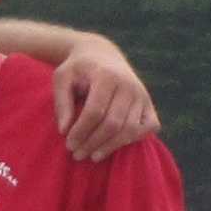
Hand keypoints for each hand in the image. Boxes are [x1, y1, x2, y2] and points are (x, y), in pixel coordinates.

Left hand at [50, 36, 157, 161]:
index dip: (80, 132)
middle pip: (113, 124)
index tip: (68, 144)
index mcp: (106, 76)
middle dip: (93, 143)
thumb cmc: (79, 70)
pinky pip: (149, 127)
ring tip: (92, 156)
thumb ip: (61, 102)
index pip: (95, 111)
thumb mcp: (62, 78)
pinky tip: (115, 146)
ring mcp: (142, 94)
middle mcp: (128, 85)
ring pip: (130, 129)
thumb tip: (64, 130)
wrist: (102, 55)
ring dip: (110, 147)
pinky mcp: (149, 103)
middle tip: (77, 154)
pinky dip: (135, 140)